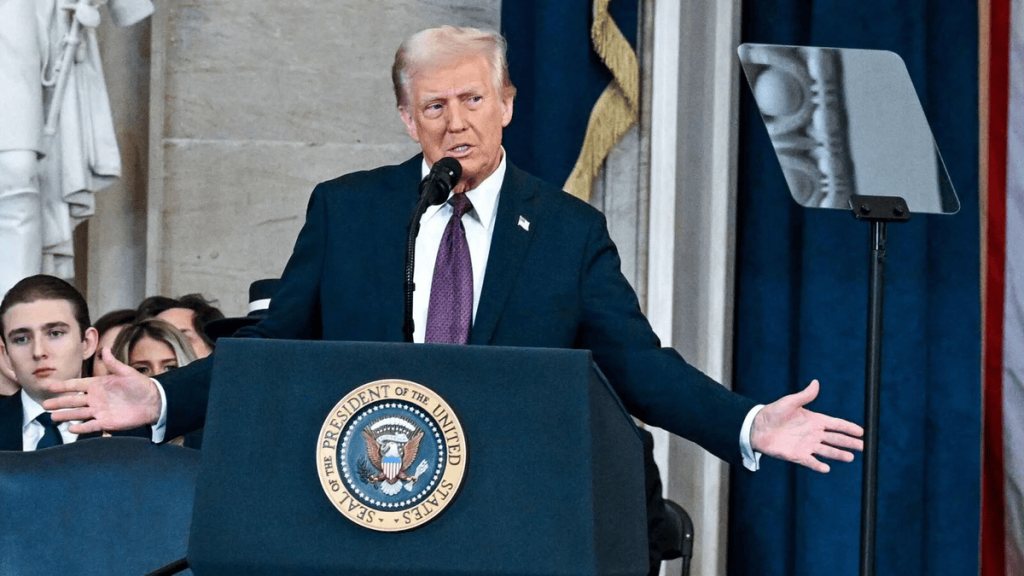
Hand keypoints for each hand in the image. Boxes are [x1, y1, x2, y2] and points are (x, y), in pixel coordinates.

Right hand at [42, 348, 161, 433]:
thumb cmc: (141, 385)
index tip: (49, 386)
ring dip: (66, 415)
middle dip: (59, 402)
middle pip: (74, 401)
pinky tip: (71, 428)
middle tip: (45, 404)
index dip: (64, 385)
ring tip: (53, 417)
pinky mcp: (107, 422)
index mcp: (98, 384)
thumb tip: (105, 349)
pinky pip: (92, 425)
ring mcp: (100, 410)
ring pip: (79, 414)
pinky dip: (82, 427)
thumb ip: (114, 363)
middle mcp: (96, 398)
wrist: (153, 402)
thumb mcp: (127, 373)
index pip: (77, 385)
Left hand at [750, 379, 863, 472]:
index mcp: (814, 420)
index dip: (848, 427)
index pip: (836, 424)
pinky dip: (818, 465)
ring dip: (838, 454)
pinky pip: (810, 461)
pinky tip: (826, 468)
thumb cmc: (773, 412)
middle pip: (836, 439)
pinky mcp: (797, 455)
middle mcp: (813, 434)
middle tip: (864, 447)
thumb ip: (805, 396)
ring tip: (850, 457)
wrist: (756, 427)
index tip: (862, 431)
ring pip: (827, 451)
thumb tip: (816, 382)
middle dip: (850, 442)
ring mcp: (807, 445)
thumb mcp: (789, 402)